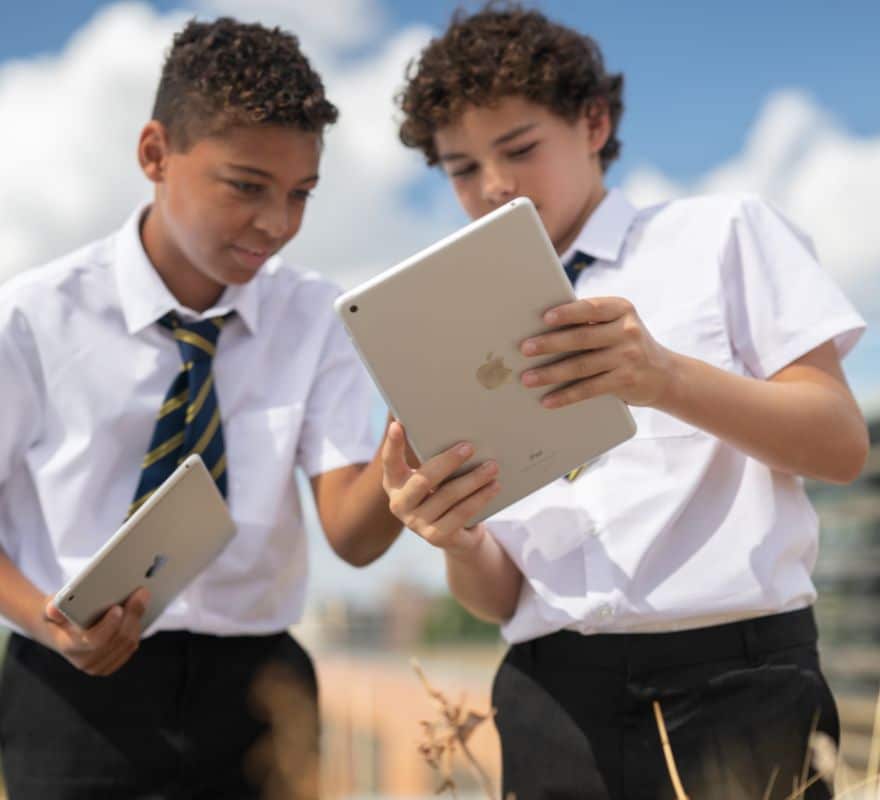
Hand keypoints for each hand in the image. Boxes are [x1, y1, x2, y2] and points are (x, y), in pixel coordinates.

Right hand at [35, 587, 149, 675]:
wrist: (59, 633)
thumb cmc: (59, 615)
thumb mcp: (52, 606)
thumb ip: (53, 606)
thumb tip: (54, 609)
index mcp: (69, 647)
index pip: (94, 639)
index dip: (109, 625)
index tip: (118, 608)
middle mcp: (84, 661)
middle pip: (118, 639)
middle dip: (132, 614)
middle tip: (142, 593)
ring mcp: (99, 666)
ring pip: (128, 643)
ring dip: (137, 620)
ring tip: (142, 598)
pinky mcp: (111, 664)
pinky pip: (131, 647)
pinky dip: (137, 628)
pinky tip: (138, 612)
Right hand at [381, 421, 499, 555]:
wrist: (456, 534)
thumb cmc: (443, 493)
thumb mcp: (434, 476)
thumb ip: (435, 458)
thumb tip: (458, 434)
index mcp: (395, 482)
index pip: (390, 461)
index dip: (393, 444)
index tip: (398, 425)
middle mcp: (400, 504)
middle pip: (423, 480)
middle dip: (448, 462)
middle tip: (469, 447)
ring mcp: (416, 523)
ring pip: (448, 496)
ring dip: (473, 479)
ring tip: (492, 466)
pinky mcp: (435, 537)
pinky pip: (461, 513)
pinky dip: (480, 498)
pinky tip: (494, 486)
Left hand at [520, 297, 673, 408]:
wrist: (663, 374)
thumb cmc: (625, 344)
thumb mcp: (616, 324)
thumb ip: (589, 322)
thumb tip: (541, 329)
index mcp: (621, 309)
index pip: (591, 308)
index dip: (568, 313)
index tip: (544, 318)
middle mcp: (627, 330)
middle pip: (582, 338)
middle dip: (550, 344)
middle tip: (525, 349)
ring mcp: (628, 357)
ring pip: (582, 366)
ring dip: (551, 373)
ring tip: (528, 378)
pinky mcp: (626, 381)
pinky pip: (590, 389)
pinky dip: (566, 396)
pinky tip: (548, 399)